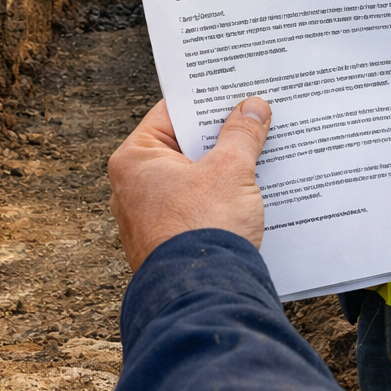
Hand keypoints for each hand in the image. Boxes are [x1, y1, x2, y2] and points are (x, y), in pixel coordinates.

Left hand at [108, 96, 271, 271]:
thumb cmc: (204, 231)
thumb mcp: (229, 171)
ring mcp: (148, 218)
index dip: (206, 101)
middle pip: (183, 146)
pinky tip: (249, 194)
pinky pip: (195, 208)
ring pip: (192, 179)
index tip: (234, 92)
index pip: (171, 113)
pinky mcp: (168, 242)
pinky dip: (219, 199)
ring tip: (259, 154)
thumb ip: (241, 135)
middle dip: (219, 137)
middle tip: (254, 119)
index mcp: (134, 160)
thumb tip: (252, 110)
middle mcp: (132, 187)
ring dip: (223, 169)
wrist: (204, 298)